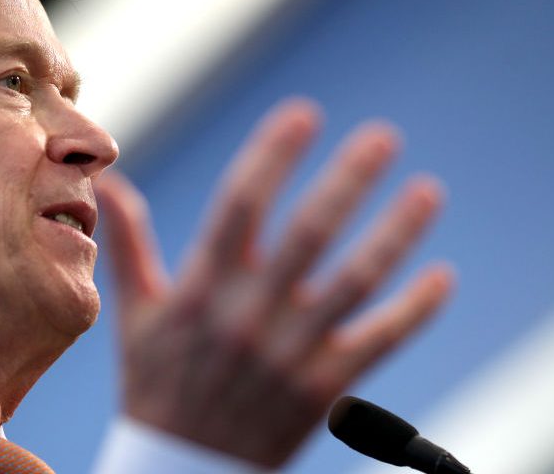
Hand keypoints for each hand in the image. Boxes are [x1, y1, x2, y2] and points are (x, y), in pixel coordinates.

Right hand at [95, 98, 452, 467]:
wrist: (181, 470)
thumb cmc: (156, 384)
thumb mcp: (135, 317)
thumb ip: (129, 247)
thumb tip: (113, 182)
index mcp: (202, 290)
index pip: (239, 207)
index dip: (272, 157)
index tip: (303, 114)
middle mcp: (249, 315)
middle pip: (308, 234)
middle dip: (347, 181)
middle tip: (383, 138)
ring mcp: (290, 353)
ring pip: (354, 283)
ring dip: (395, 235)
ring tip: (427, 192)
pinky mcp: (323, 389)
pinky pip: (378, 342)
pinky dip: (414, 309)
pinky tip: (440, 276)